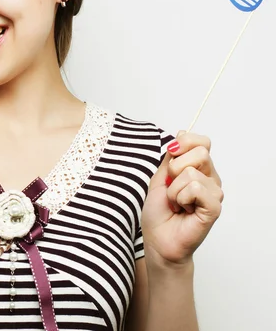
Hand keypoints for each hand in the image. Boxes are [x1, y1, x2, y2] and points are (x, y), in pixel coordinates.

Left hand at [141, 130, 223, 268]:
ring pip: (192, 172)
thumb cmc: (159, 212)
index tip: (170, 155)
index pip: (201, 142)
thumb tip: (182, 132)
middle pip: (200, 152)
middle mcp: (210, 178)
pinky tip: (184, 210)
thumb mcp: (159, 177)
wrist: (158, 240)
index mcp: (198, 169)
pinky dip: (181, 198)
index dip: (183, 143)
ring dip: (174, 189)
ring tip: (176, 203)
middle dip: (175, 168)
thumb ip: (171, 156)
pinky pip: (196, 188)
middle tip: (171, 188)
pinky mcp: (214, 207)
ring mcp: (214, 193)